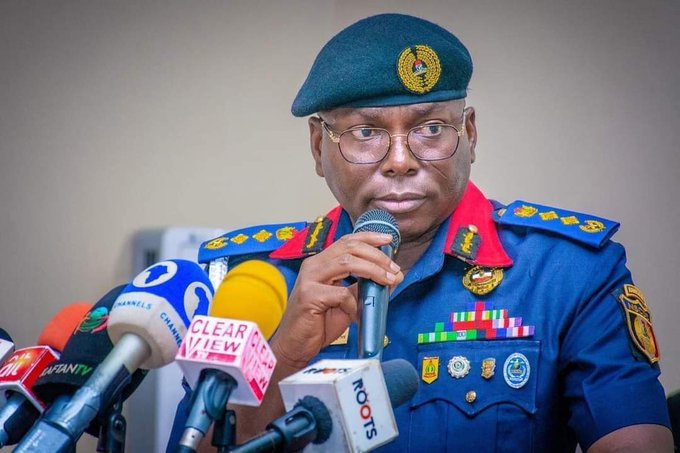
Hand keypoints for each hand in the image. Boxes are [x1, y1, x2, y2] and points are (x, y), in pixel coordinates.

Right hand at [270, 232, 402, 368]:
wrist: (295, 345)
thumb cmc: (318, 324)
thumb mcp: (346, 302)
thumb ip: (365, 287)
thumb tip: (393, 277)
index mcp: (321, 263)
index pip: (346, 241)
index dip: (369, 237)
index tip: (388, 240)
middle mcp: (313, 266)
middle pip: (349, 247)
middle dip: (376, 255)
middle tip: (393, 268)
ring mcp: (309, 279)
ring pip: (347, 262)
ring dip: (373, 270)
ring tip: (387, 281)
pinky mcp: (309, 296)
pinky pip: (341, 294)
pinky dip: (355, 304)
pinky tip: (357, 315)